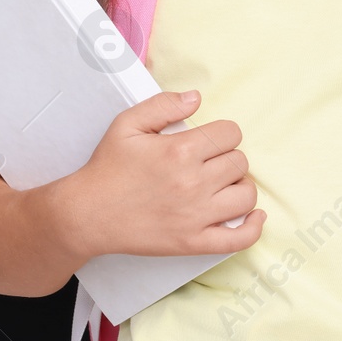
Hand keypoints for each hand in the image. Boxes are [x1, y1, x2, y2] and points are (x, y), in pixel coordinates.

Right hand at [70, 90, 265, 258]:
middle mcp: (193, 183)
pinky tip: (253, 216)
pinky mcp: (193, 243)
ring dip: (239, 186)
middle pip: (240, 162)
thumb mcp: (127, 124)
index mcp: (180, 151)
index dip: (222, 133)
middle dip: (227, 157)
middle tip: (207, 162)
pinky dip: (253, 227)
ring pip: (246, 195)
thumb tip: (196, 98)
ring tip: (221, 184)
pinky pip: (239, 239)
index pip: (231, 133)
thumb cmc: (107, 168)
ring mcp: (196, 216)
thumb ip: (163, 105)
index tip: (207, 141)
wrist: (88, 214)